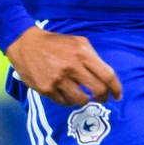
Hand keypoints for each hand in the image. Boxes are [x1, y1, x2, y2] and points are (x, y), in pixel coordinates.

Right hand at [7, 27, 122, 106]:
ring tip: (82, 96)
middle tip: (101, 98)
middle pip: (98, 90)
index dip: (116, 88)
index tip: (118, 96)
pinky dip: (69, 101)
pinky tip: (67, 94)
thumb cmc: (56, 44)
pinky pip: (64, 102)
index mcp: (83, 52)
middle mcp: (72, 66)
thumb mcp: (78, 42)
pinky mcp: (46, 88)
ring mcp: (58, 79)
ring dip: (85, 100)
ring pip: (81, 100)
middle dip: (103, 97)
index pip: (107, 75)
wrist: (25, 44)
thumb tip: (107, 78)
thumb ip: (93, 57)